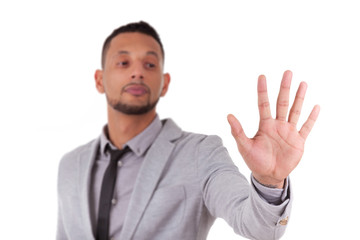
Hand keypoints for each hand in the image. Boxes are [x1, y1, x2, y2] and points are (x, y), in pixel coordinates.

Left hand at [227, 70, 319, 187]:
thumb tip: (228, 115)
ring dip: (299, 98)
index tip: (262, 76)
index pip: (263, 104)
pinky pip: (306, 127)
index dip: (263, 91)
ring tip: (303, 83)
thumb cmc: (255, 160)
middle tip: (287, 72)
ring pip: (295, 111)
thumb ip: (237, 131)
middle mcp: (278, 125)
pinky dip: (311, 118)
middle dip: (285, 88)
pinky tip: (316, 107)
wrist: (268, 175)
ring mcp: (289, 132)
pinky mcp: (298, 141)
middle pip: (282, 102)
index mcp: (265, 125)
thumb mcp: (244, 146)